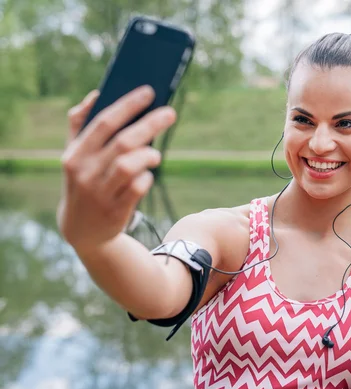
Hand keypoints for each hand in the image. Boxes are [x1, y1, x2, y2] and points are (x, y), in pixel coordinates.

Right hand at [56, 86, 175, 252]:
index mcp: (75, 154)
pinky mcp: (116, 211)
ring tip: (155, 154)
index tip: (149, 92)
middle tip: (170, 113)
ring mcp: (100, 192)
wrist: (81, 229)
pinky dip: (147, 178)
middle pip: (123, 141)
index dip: (128, 105)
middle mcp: (85, 172)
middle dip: (150, 124)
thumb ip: (80, 124)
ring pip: (129, 165)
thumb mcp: (74, 155)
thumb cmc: (83, 181)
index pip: (104, 123)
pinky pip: (137, 188)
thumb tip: (96, 95)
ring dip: (148, 155)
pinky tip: (148, 175)